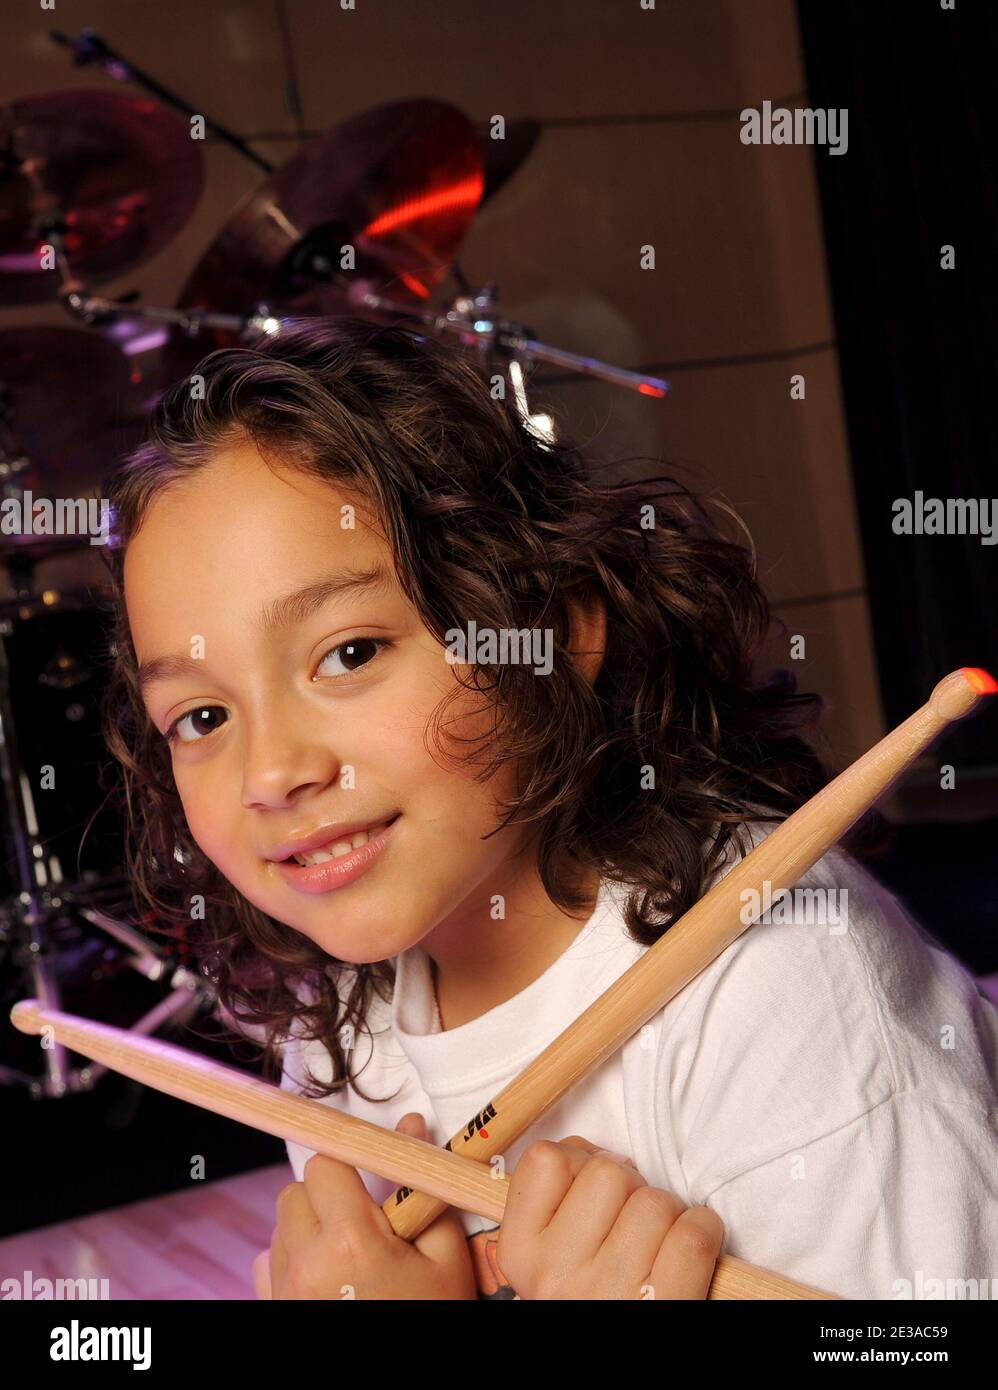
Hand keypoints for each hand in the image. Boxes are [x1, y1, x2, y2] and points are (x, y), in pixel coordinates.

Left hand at [254, 1112, 477, 1299]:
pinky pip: (267, 1261)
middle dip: (330, 1195)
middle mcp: (306, 1263)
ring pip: (282, 1224)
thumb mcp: (446, 1262)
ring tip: (349, 1256)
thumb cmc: (428, 1320)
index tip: (366, 1168)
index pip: (326, 1162)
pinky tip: (326, 1280)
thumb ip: (425, 1190)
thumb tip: (412, 1128)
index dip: (349, 1160)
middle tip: (365, 1220)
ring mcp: (283, 1290)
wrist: (401, 1386)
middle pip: (298, 1190)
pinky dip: (291, 1260)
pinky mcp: (271, 1309)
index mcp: (351, 1242)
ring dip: (310, 1226)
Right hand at [495, 1136, 724, 1299]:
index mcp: (520, 1253)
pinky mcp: (664, 1305)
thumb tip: (596, 1153)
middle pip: (608, 1173)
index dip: (579, 1161)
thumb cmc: (588, 1295)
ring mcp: (610, 1291)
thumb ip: (557, 1199)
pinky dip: (703, 1230)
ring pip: (654, 1200)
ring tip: (657, 1242)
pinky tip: (689, 1248)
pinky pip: (693, 1235)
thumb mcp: (548, 1254)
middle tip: (630, 1220)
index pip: (546, 1160)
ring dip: (668, 1212)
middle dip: (630, 1185)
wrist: (610, 1365)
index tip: (593, 1190)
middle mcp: (557, 1274)